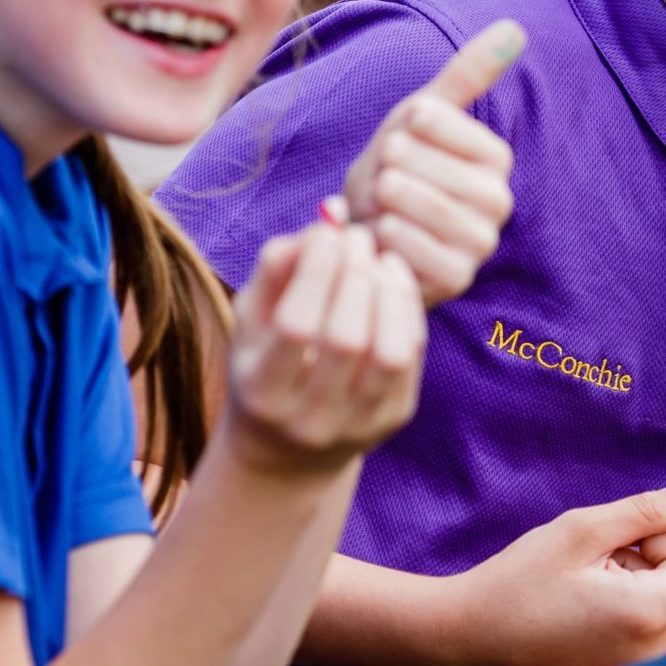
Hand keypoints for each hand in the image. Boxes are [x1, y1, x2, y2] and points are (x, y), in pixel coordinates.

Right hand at [224, 223, 424, 478]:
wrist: (288, 449)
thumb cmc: (265, 361)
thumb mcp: (252, 319)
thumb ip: (278, 265)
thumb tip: (329, 216)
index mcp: (263, 393)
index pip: (295, 328)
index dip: (315, 272)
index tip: (326, 233)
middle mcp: (310, 420)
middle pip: (345, 339)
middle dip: (355, 274)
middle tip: (356, 236)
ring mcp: (358, 425)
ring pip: (389, 352)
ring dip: (387, 291)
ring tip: (376, 258)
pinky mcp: (395, 418)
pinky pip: (412, 354)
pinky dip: (406, 306)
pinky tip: (392, 277)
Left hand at [339, 20, 524, 305]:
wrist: (370, 230)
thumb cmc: (398, 168)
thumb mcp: (423, 114)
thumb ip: (468, 73)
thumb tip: (515, 27)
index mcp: (496, 157)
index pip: (433, 122)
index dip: (403, 128)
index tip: (404, 141)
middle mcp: (500, 201)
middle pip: (417, 163)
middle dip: (387, 167)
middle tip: (387, 179)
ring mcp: (480, 244)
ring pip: (410, 202)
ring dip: (381, 202)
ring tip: (383, 204)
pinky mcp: (456, 279)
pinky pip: (405, 245)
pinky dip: (382, 238)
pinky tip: (383, 235)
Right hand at [445, 482, 665, 665]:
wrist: (469, 636)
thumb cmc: (520, 581)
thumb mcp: (584, 530)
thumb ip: (648, 510)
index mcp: (648, 615)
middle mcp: (654, 650)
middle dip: (660, 541)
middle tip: (609, 534)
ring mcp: (639, 664)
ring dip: (641, 563)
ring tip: (588, 563)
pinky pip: (650, 614)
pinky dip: (631, 587)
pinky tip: (587, 585)